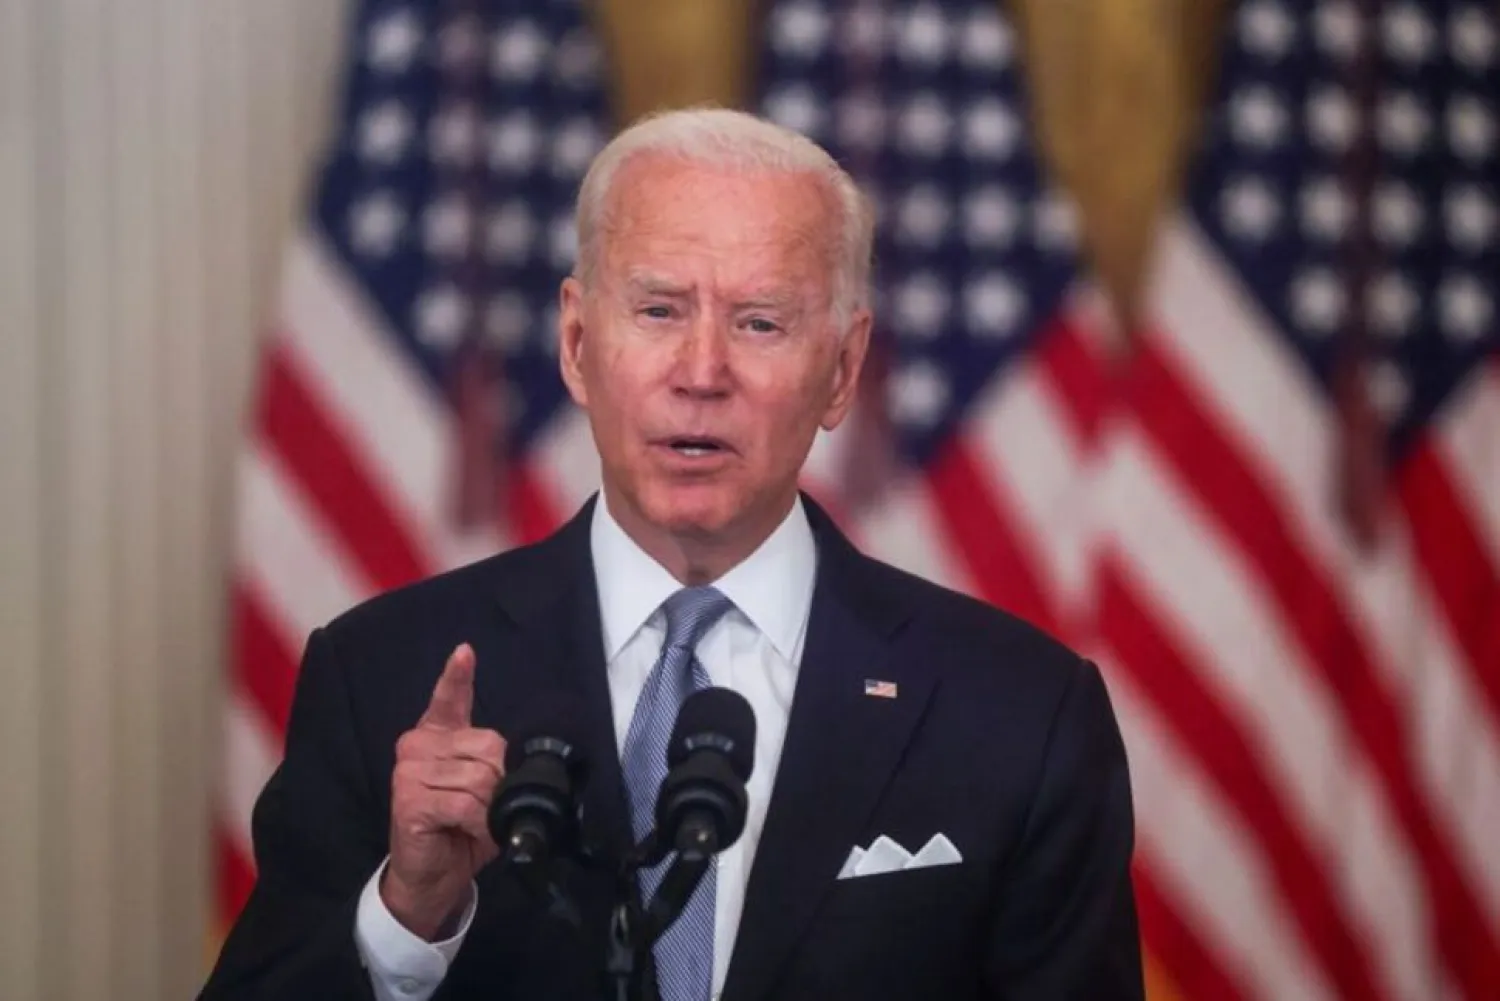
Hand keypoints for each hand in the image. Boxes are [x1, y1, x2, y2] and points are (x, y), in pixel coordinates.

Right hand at [381, 643, 506, 939]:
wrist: (433, 874)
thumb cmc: (460, 828)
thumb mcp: (483, 788)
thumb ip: (492, 762)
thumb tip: (510, 753)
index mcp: (436, 736)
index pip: (448, 699)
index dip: (457, 677)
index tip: (465, 653)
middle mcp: (417, 746)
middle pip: (487, 747)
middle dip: (500, 783)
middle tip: (486, 808)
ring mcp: (408, 771)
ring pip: (479, 778)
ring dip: (489, 809)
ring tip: (474, 823)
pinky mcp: (408, 800)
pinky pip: (465, 803)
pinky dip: (478, 823)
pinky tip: (468, 832)